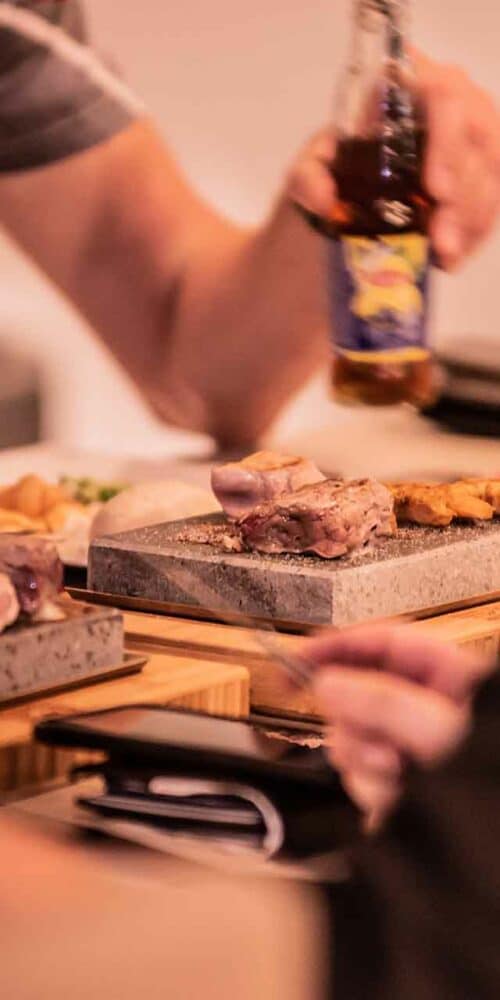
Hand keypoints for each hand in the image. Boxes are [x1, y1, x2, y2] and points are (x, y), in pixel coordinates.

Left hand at [288, 52, 499, 268]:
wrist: (350, 195)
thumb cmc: (335, 170)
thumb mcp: (310, 170)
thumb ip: (309, 177)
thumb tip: (325, 199)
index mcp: (408, 88)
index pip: (442, 93)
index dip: (447, 139)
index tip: (435, 188)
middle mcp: (450, 105)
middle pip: (477, 136)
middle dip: (463, 192)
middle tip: (439, 236)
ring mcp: (471, 140)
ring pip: (491, 170)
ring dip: (471, 217)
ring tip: (442, 252)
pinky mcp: (482, 176)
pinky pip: (493, 200)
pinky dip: (475, 232)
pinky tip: (450, 257)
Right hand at [302, 625, 492, 826]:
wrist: (498, 854)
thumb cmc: (494, 780)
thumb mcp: (443, 731)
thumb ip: (385, 703)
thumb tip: (329, 683)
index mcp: (450, 678)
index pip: (383, 643)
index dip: (338, 645)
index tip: (297, 657)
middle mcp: (426, 710)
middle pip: (357, 693)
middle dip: (354, 720)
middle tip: (370, 737)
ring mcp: (410, 749)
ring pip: (353, 738)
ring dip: (364, 759)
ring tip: (396, 774)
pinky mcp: (398, 785)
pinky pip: (362, 776)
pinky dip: (373, 788)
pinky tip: (397, 796)